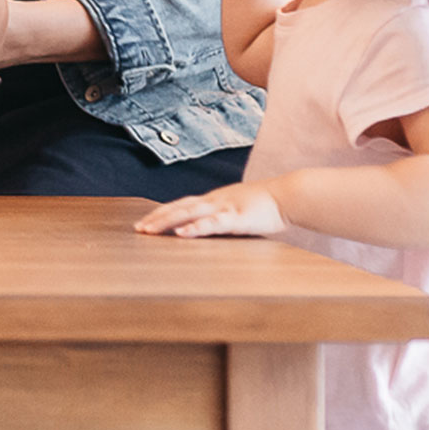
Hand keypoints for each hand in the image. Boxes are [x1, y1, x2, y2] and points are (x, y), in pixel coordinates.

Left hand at [135, 181, 285, 238]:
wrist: (290, 195)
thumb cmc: (268, 205)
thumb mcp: (239, 210)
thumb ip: (223, 217)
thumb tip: (212, 227)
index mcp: (215, 200)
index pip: (182, 204)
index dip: (162, 212)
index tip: (145, 222)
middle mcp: (215, 201)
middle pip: (179, 207)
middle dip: (157, 218)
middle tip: (138, 229)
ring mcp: (224, 207)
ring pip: (189, 213)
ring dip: (167, 221)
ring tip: (150, 230)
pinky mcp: (237, 217)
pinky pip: (212, 223)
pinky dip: (195, 227)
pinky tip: (181, 233)